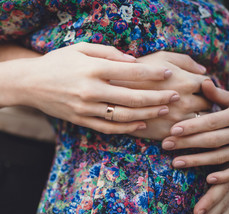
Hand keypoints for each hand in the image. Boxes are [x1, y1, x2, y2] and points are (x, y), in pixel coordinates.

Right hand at [0, 43, 179, 133]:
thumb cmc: (58, 62)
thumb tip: (134, 61)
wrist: (31, 83)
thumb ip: (109, 53)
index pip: (132, 72)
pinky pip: (109, 127)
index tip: (169, 73)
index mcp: (93, 69)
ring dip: (147, 114)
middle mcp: (91, 90)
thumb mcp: (81, 49)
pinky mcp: (82, 121)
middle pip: (133, 97)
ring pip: (124, 115)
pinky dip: (127, 127)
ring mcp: (87, 109)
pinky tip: (141, 124)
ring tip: (164, 109)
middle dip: (158, 97)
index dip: (154, 73)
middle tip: (175, 95)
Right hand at [112, 51, 211, 139]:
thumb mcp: (162, 56)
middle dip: (204, 101)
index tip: (198, 87)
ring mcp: (176, 120)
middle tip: (195, 100)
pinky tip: (179, 124)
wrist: (114, 92)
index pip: (209, 85)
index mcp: (187, 81)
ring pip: (201, 122)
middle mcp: (185, 102)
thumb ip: (185, 60)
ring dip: (198, 117)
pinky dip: (187, 131)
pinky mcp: (166, 133)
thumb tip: (204, 69)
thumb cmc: (139, 69)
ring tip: (189, 112)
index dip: (205, 86)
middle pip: (208, 104)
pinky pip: (186, 135)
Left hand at [162, 79, 228, 182]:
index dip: (192, 126)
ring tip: (175, 162)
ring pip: (220, 157)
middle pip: (212, 140)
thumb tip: (202, 81)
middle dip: (187, 144)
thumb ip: (217, 93)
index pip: (212, 121)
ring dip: (197, 161)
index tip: (173, 130)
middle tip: (166, 145)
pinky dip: (225, 176)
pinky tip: (208, 180)